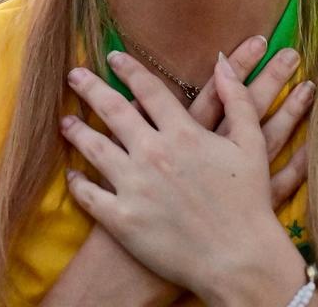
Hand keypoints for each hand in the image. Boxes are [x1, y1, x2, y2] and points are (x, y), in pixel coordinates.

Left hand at [62, 51, 308, 305]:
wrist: (239, 260)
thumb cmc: (249, 202)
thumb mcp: (251, 144)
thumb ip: (237, 99)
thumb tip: (224, 62)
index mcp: (183, 133)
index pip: (147, 89)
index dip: (128, 68)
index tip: (113, 57)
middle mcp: (153, 154)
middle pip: (112, 110)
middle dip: (89, 87)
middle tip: (74, 74)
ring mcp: (134, 187)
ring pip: (93, 148)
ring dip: (77, 130)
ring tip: (66, 121)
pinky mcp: (122, 219)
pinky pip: (89, 195)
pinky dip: (77, 182)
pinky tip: (71, 174)